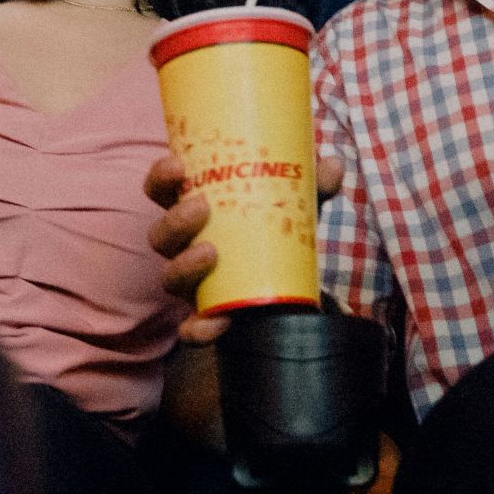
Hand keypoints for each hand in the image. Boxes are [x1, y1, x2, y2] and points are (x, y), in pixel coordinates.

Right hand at [146, 153, 345, 344]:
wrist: (289, 281)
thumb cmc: (276, 228)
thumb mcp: (295, 203)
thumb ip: (313, 185)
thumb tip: (332, 164)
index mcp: (194, 210)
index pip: (162, 191)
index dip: (160, 178)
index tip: (177, 164)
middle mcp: (185, 246)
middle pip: (161, 235)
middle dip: (175, 221)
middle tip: (200, 206)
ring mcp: (193, 283)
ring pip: (170, 278)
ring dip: (184, 265)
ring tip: (210, 253)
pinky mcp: (207, 316)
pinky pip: (191, 329)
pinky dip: (198, 329)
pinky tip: (218, 322)